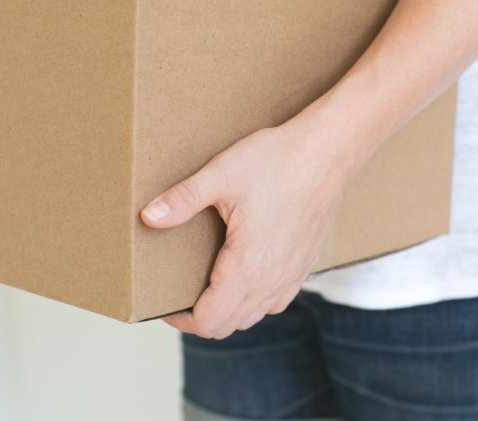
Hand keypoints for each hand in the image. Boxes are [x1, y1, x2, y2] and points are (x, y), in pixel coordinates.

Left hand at [140, 122, 350, 338]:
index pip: (209, 321)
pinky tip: (245, 275)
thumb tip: (149, 217)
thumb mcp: (221, 175)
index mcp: (247, 266)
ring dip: (228, 310)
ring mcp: (292, 275)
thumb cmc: (277, 161)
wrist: (327, 152)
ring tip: (208, 285)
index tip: (166, 301)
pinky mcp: (305, 265)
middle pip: (229, 325)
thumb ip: (183, 200)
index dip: (181, 319)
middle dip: (200, 317)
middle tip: (181, 292)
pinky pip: (276, 301)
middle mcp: (272, 280)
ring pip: (253, 316)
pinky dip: (254, 300)